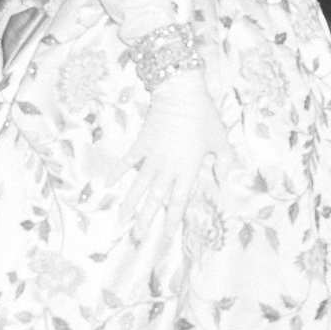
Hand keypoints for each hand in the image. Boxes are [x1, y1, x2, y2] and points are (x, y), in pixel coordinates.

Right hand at [111, 68, 233, 244]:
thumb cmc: (203, 115)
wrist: (180, 92)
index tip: (168, 234)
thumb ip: (223, 161)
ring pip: (139, 184)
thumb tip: (223, 178)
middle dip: (147, 219)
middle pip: (156, 198)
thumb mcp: (220, 139)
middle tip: (139, 236)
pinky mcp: (142, 142)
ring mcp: (152, 155)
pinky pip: (128, 160)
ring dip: (130, 202)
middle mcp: (168, 166)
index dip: (174, 218)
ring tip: (122, 218)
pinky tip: (107, 183)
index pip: (180, 200)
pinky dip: (118, 170)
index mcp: (188, 168)